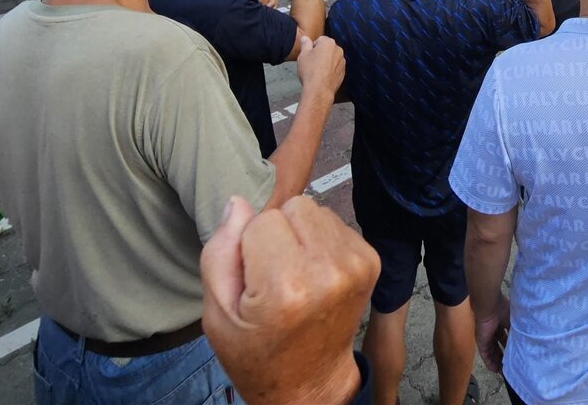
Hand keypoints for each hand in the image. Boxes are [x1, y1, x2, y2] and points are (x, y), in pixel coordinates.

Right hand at [201, 195, 376, 404]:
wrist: (309, 384)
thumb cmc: (257, 352)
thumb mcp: (217, 315)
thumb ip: (219, 252)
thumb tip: (236, 202)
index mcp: (286, 288)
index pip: (261, 219)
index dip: (249, 244)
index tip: (254, 280)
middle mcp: (328, 272)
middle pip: (293, 206)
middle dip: (278, 232)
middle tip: (274, 275)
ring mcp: (355, 266)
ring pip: (315, 210)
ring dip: (301, 234)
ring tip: (295, 274)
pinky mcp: (370, 261)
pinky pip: (334, 222)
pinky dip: (321, 241)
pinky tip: (314, 273)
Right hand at [295, 35, 345, 97]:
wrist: (319, 90)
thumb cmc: (310, 72)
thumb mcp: (303, 55)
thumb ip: (305, 44)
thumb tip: (305, 38)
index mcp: (328, 43)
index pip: (320, 40)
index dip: (312, 47)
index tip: (308, 55)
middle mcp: (338, 50)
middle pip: (327, 48)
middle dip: (320, 53)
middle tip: (311, 63)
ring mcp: (342, 61)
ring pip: (332, 58)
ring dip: (326, 61)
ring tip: (316, 71)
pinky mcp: (343, 72)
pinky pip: (335, 67)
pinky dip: (330, 70)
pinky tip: (322, 76)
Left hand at [475, 294, 510, 374]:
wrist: (490, 306)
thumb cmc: (503, 310)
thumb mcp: (514, 322)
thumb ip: (518, 331)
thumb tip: (526, 342)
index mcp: (501, 324)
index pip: (506, 339)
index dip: (511, 347)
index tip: (517, 355)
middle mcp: (494, 332)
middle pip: (499, 347)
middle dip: (504, 356)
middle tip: (511, 367)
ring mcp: (487, 337)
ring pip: (492, 353)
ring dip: (498, 362)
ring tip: (504, 372)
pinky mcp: (481, 342)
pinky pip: (486, 355)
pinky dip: (490, 363)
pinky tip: (496, 370)